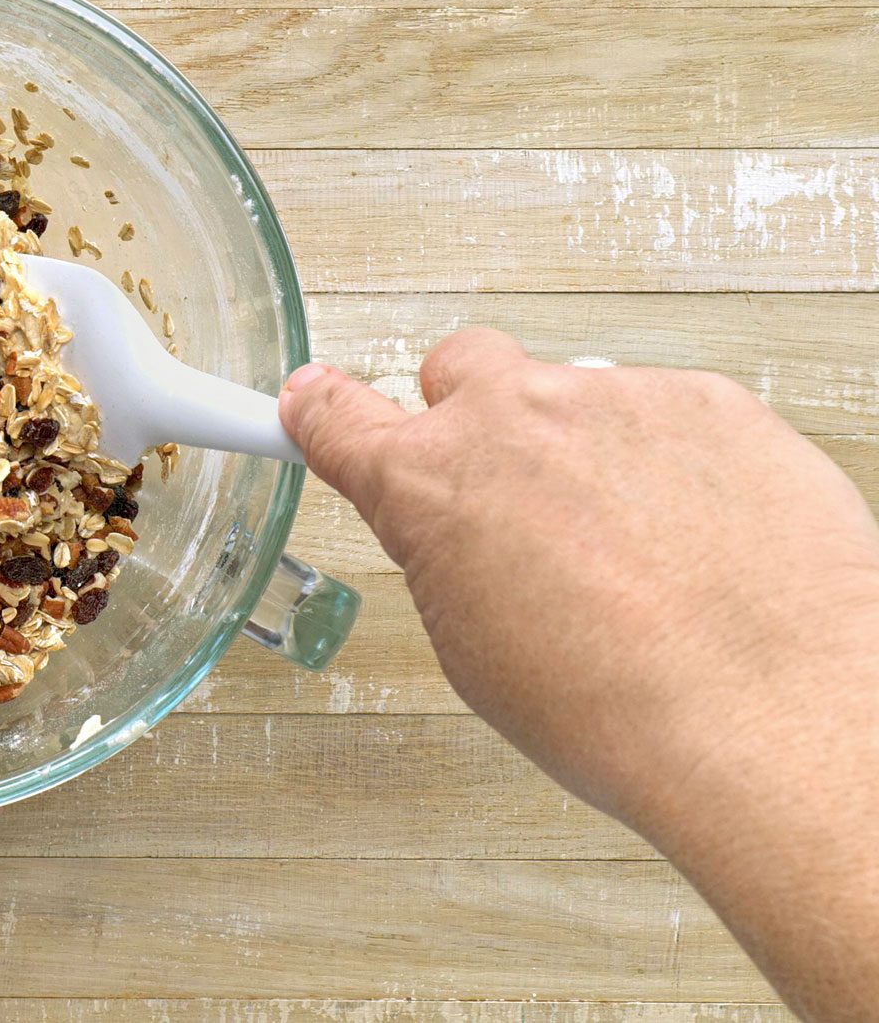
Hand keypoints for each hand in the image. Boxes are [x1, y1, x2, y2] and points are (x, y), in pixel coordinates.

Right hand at [279, 331, 878, 1019]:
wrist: (769, 715)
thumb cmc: (625, 706)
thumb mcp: (478, 653)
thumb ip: (449, 559)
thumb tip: (465, 540)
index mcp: (429, 482)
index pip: (335, 415)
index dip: (318, 409)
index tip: (312, 401)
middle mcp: (515, 418)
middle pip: (462, 368)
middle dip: (474, 415)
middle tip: (514, 490)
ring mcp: (615, 397)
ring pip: (578, 396)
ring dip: (590, 452)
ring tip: (639, 552)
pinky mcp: (710, 401)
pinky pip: (671, 414)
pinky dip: (678, 464)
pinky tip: (701, 541)